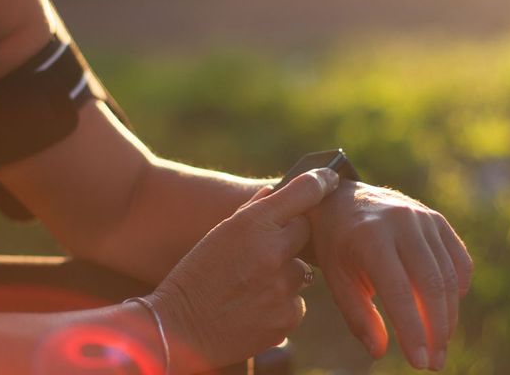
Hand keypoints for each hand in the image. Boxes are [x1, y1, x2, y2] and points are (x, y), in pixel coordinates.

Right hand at [149, 168, 339, 372]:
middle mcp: (272, 252)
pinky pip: (296, 302)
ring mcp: (281, 287)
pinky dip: (280, 304)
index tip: (331, 179)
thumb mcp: (218, 235)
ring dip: (283, 276)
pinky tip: (253, 308)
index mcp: (252, 224)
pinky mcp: (287, 318)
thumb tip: (276, 193)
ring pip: (300, 271)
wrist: (177, 330)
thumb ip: (251, 212)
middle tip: (260, 253)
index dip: (321, 182)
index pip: (303, 192)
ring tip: (249, 287)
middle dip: (289, 238)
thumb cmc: (194, 277)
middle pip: (304, 232)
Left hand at [307, 181, 472, 370]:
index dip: (412, 329)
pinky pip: (460, 260)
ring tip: (440, 345)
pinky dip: (459, 288)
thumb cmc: (338, 246)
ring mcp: (423, 218)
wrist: (344, 199)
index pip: (399, 291)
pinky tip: (448, 310)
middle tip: (435, 363)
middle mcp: (401, 222)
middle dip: (437, 330)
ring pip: (449, 276)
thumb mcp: (338, 279)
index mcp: (370, 237)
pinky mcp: (437, 220)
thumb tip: (380, 351)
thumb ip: (358, 316)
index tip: (419, 362)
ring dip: (449, 316)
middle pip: (431, 285)